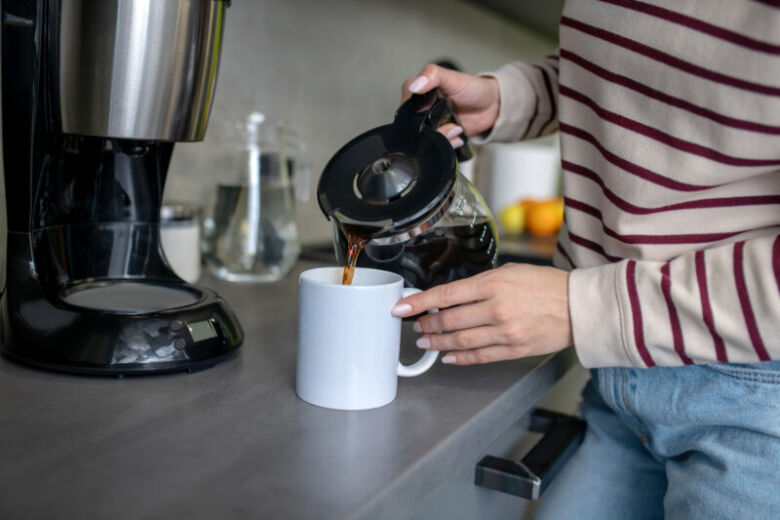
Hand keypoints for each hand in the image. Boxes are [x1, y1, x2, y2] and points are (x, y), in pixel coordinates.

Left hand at [391, 263, 572, 364]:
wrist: (578, 306)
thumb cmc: (546, 285)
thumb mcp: (510, 272)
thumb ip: (480, 284)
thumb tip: (452, 296)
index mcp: (493, 283)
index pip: (445, 295)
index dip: (418, 303)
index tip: (402, 308)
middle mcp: (496, 308)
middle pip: (449, 321)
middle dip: (426, 325)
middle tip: (416, 327)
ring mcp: (505, 331)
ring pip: (460, 341)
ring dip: (438, 343)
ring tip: (426, 342)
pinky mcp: (514, 350)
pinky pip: (480, 357)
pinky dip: (460, 358)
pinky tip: (448, 357)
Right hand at [401, 64, 499, 146]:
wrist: (493, 107)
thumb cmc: (474, 89)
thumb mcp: (453, 78)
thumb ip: (432, 75)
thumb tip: (414, 85)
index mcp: (421, 93)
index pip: (405, 103)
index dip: (414, 112)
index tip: (427, 112)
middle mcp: (424, 110)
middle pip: (415, 127)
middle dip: (431, 130)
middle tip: (449, 123)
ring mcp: (432, 125)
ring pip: (425, 140)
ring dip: (442, 138)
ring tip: (456, 129)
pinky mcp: (442, 137)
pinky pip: (437, 147)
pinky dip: (448, 144)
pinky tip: (457, 136)